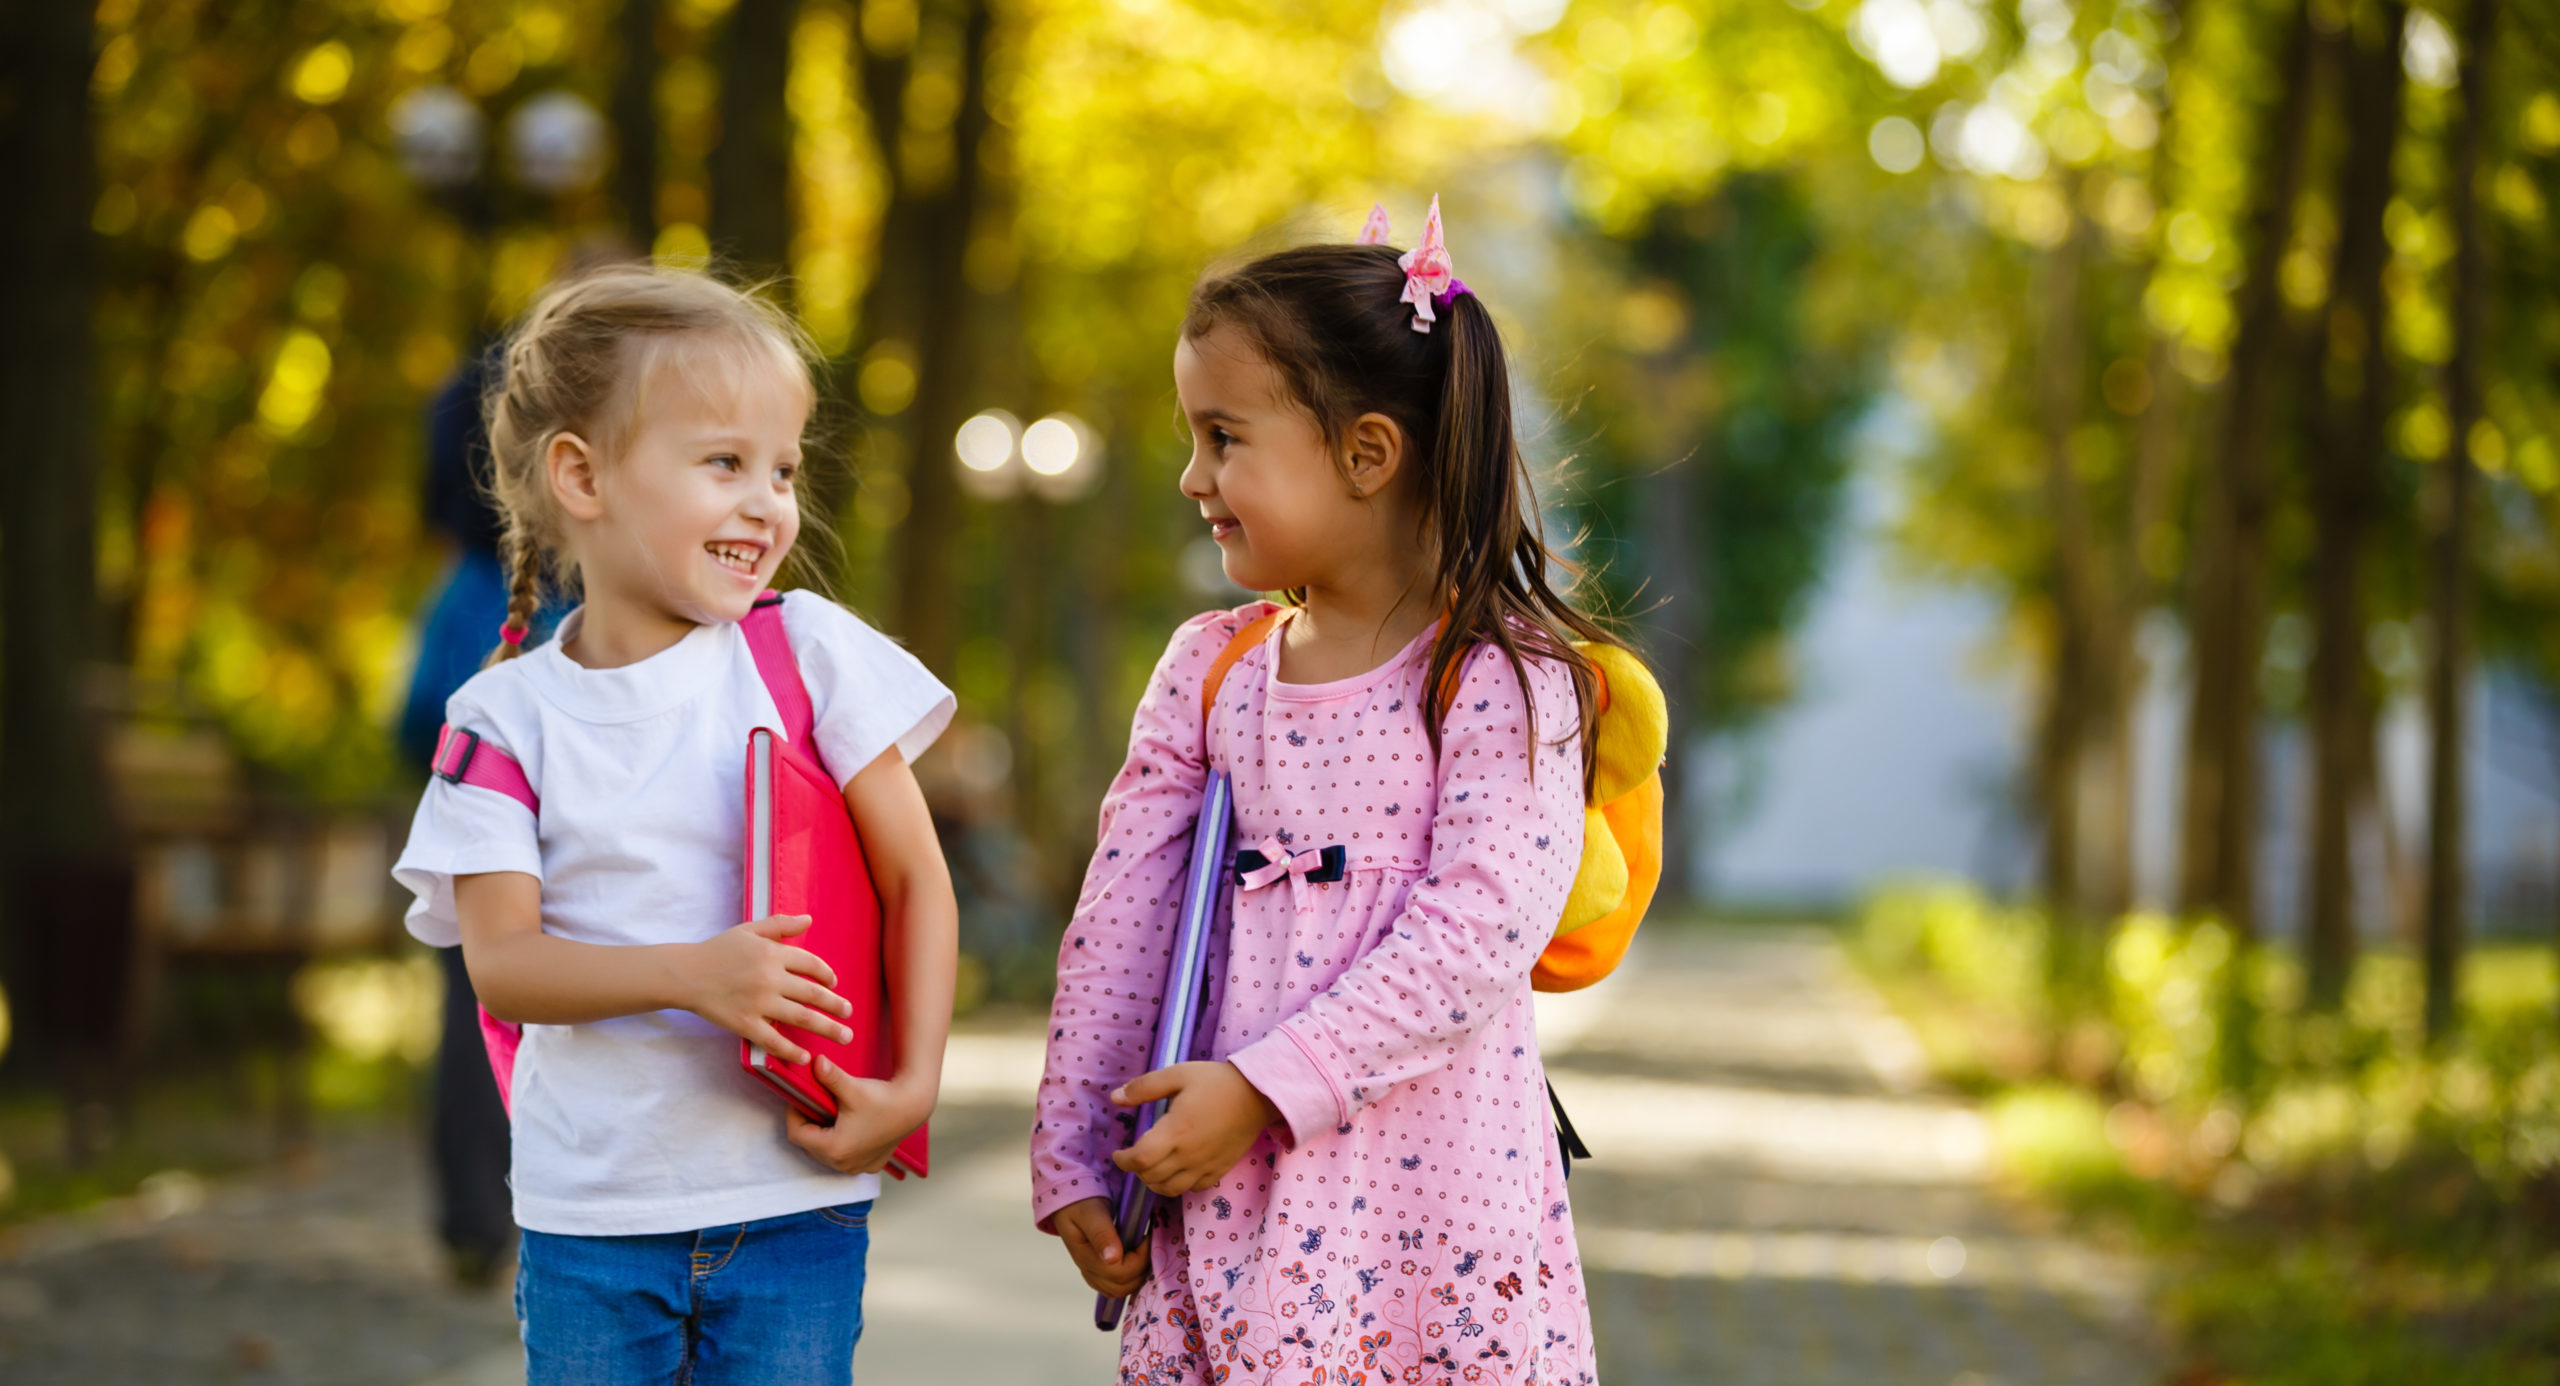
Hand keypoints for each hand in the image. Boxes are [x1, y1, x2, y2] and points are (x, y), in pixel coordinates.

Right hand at [678, 914, 853, 1065]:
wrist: (685, 974)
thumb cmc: (718, 950)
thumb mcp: (749, 930)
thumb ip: (780, 925)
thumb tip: (809, 919)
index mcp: (772, 953)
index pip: (811, 965)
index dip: (827, 975)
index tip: (834, 984)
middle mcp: (769, 978)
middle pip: (813, 994)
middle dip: (836, 1005)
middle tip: (850, 1014)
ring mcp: (758, 1003)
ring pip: (801, 1018)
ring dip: (827, 1028)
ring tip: (845, 1036)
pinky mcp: (745, 1023)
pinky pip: (773, 1040)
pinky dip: (791, 1050)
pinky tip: (806, 1056)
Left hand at [786, 1057, 931, 1174]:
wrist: (914, 1107)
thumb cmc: (883, 1098)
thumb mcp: (853, 1088)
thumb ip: (830, 1076)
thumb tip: (814, 1060)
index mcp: (834, 1148)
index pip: (796, 1134)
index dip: (793, 1114)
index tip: (800, 1098)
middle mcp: (843, 1164)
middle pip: (809, 1145)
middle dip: (808, 1124)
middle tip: (815, 1103)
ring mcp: (857, 1167)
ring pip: (825, 1153)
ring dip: (823, 1135)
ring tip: (830, 1114)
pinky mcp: (869, 1166)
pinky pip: (844, 1158)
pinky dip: (841, 1145)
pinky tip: (848, 1128)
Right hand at [1054, 1195, 1149, 1297]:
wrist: (1069, 1203)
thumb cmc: (1081, 1204)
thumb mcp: (1090, 1213)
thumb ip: (1101, 1234)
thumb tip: (1113, 1259)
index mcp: (1086, 1257)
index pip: (1120, 1274)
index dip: (1140, 1258)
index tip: (1147, 1236)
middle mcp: (1088, 1270)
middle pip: (1121, 1287)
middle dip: (1141, 1269)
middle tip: (1148, 1244)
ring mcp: (1092, 1274)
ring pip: (1120, 1290)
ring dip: (1137, 1275)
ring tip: (1144, 1250)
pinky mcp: (1098, 1272)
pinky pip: (1116, 1286)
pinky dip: (1131, 1277)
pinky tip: (1136, 1258)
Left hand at [1108, 1061, 1280, 1198]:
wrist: (1258, 1095)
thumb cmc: (1216, 1082)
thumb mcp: (1177, 1074)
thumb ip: (1144, 1087)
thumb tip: (1115, 1098)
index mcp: (1176, 1131)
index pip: (1140, 1160)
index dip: (1123, 1161)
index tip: (1118, 1153)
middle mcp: (1189, 1154)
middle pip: (1151, 1178)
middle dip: (1136, 1170)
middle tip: (1134, 1156)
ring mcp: (1205, 1165)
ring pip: (1170, 1189)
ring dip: (1154, 1182)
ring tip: (1152, 1167)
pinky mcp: (1219, 1170)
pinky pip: (1192, 1188)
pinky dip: (1177, 1185)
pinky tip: (1176, 1170)